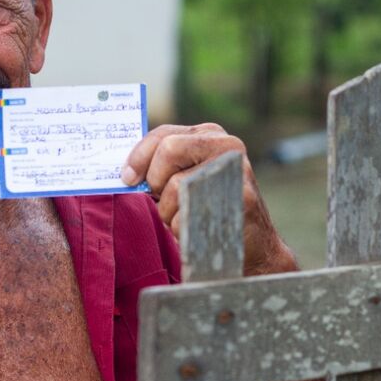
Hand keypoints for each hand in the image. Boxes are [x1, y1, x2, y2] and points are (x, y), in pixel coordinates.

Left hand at [121, 123, 296, 275]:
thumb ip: (163, 166)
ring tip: (185, 218)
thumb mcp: (186, 178)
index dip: (139, 156)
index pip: (164, 134)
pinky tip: (197, 230)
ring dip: (169, 212)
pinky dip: (183, 229)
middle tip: (161, 198)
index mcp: (210, 135)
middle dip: (156, 180)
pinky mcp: (241, 198)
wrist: (253, 246)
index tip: (127, 178)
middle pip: (168, 150)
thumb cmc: (208, 210)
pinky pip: (189, 214)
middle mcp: (227, 145)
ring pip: (176, 185)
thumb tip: (126, 171)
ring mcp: (236, 170)